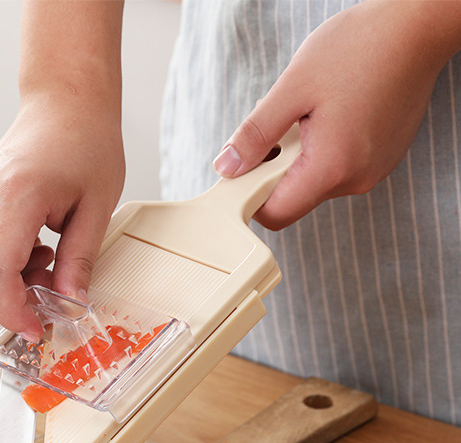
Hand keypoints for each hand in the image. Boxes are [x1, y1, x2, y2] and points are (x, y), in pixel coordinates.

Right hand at [0, 94, 124, 340]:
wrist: (63, 103)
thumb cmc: (85, 143)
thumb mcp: (97, 207)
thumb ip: (79, 261)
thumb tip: (69, 305)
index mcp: (16, 195)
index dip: (14, 312)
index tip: (37, 329)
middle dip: (13, 303)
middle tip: (53, 287)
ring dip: (5, 288)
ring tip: (46, 263)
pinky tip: (31, 251)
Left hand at [213, 0, 460, 229]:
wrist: (417, 27)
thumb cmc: (360, 47)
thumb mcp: (292, 88)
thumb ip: (255, 134)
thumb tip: (227, 167)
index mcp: (332, 167)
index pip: (276, 214)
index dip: (250, 198)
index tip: (242, 171)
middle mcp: (356, 179)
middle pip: (294, 199)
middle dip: (274, 169)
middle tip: (281, 126)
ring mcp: (373, 172)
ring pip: (314, 182)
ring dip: (298, 157)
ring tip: (310, 114)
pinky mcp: (381, 160)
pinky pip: (337, 168)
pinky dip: (322, 150)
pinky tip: (329, 115)